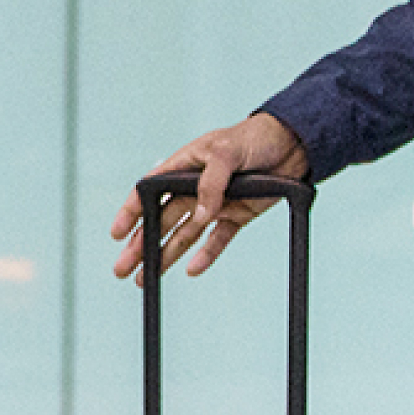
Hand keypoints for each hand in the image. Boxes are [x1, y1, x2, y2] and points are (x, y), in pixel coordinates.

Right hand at [111, 112, 310, 282]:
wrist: (296, 142)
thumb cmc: (257, 136)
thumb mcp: (228, 151)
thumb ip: (211, 182)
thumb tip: (201, 213)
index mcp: (185, 165)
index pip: (149, 190)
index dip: (131, 212)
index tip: (117, 235)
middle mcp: (197, 186)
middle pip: (162, 219)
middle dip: (141, 244)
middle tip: (122, 268)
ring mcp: (217, 202)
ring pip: (185, 233)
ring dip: (165, 255)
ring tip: (144, 278)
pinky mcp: (239, 214)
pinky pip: (218, 238)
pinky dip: (206, 254)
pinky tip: (192, 269)